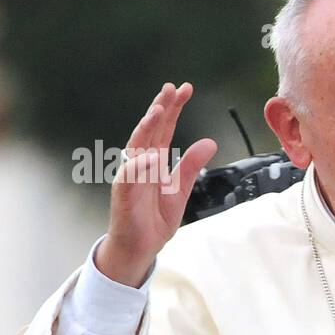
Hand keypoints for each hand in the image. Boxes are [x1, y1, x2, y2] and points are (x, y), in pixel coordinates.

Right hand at [96, 82, 217, 286]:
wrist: (140, 246)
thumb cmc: (155, 216)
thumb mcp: (181, 189)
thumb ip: (191, 165)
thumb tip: (211, 142)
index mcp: (154, 159)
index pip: (164, 128)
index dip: (173, 107)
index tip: (184, 88)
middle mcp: (140, 163)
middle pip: (150, 130)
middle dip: (160, 108)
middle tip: (171, 88)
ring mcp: (130, 177)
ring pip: (137, 147)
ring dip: (146, 129)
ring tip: (158, 111)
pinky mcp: (123, 195)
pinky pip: (129, 178)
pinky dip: (138, 166)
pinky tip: (149, 156)